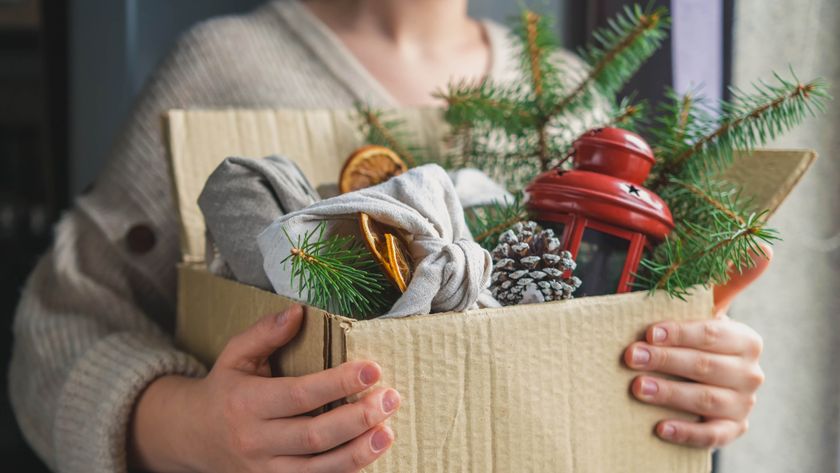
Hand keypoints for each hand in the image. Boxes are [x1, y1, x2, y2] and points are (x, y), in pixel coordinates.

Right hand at [131, 306, 399, 472]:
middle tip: (390, 399)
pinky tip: (368, 453)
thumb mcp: (235, 355)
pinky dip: (345, 471)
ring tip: (387, 431)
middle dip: (357, 418)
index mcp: (247, 404)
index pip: (300, 395)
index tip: (372, 369)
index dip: (338, 383)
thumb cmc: (225, 390)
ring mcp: (266, 470)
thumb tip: (299, 311)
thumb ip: (265, 333)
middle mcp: (256, 441)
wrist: (193, 437)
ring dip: (358, 452)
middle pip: (314, 436)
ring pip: (318, 469)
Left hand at [624, 245, 771, 447]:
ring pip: (706, 400)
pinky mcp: (731, 430)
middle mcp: (749, 374)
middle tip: (631, 356)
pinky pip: (711, 436)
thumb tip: (761, 246)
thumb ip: (728, 279)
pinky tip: (659, 427)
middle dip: (666, 360)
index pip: (712, 335)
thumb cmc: (700, 340)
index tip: (649, 330)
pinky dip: (686, 432)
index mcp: (745, 340)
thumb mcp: (710, 310)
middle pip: (705, 367)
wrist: (706, 382)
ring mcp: (742, 405)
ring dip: (670, 393)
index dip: (680, 333)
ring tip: (637, 387)